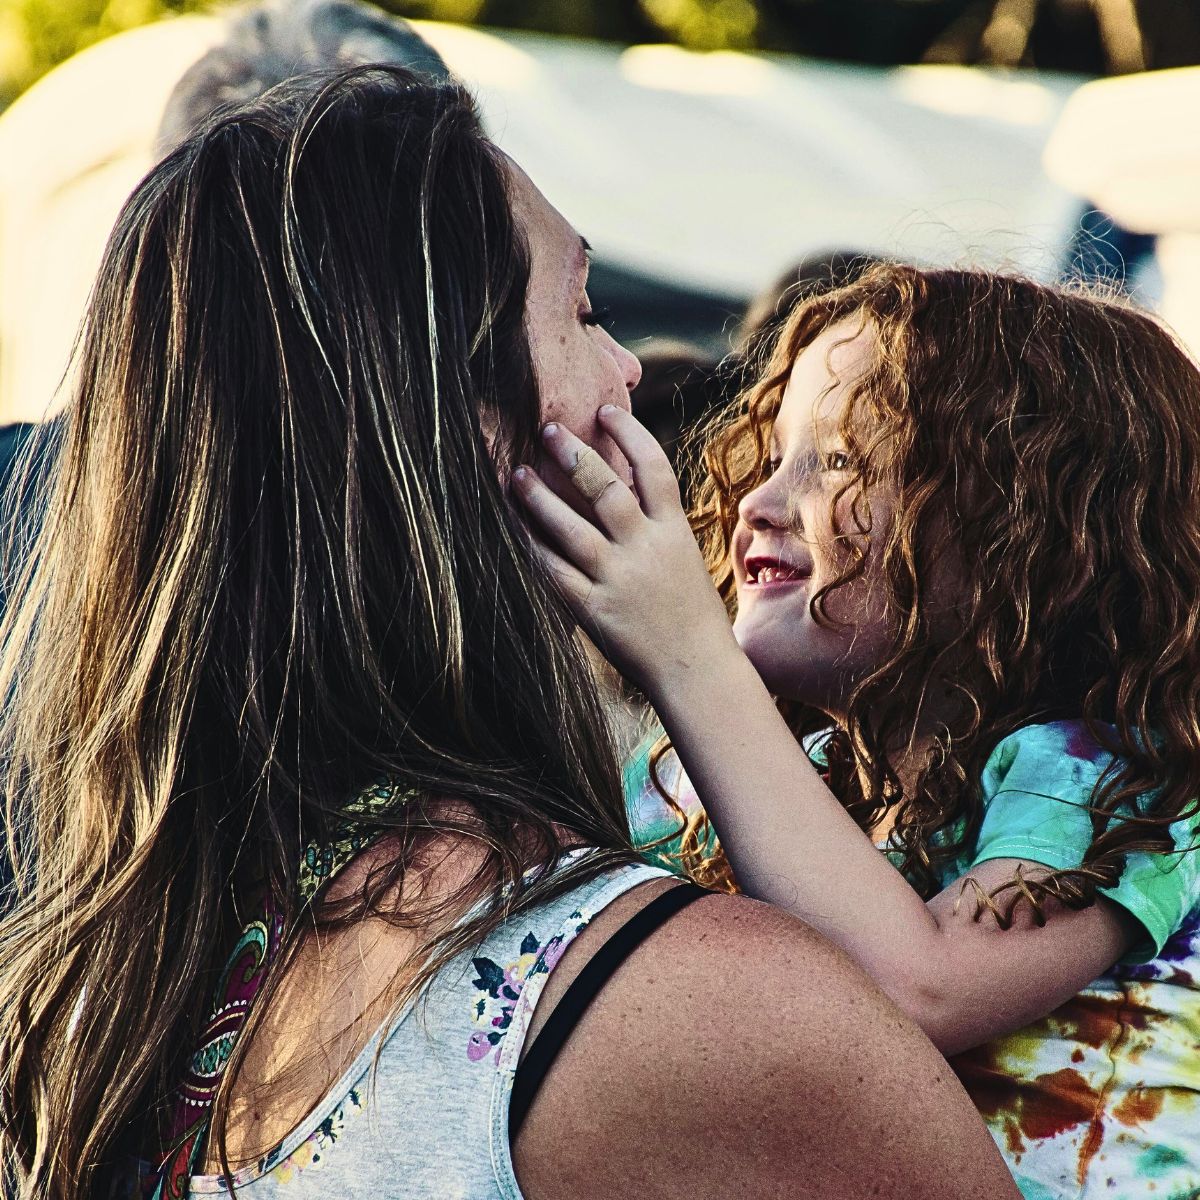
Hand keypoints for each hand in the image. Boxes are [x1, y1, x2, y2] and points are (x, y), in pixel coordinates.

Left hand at [512, 406, 738, 695]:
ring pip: (572, 528)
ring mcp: (619, 580)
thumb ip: (656, 525)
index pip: (653, 467)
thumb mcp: (684, 559)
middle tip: (546, 429)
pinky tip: (514, 529)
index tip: (604, 409)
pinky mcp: (595, 610)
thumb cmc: (691, 615)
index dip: (628, 433)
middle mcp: (646, 549)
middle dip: (573, 455)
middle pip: (606, 489)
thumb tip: (625, 484)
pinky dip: (533, 548)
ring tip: (516, 474)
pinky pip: (556, 573)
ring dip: (540, 498)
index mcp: (674, 532)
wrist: (698, 671)